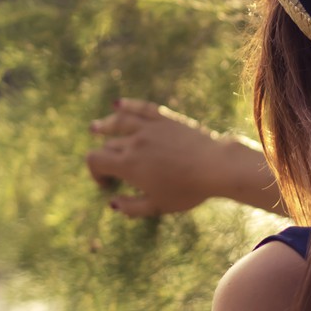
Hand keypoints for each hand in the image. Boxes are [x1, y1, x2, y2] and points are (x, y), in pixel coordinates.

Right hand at [86, 99, 280, 217]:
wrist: (216, 167)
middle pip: (109, 145)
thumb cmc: (188, 190)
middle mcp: (134, 142)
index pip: (95, 160)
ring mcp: (149, 127)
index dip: (94, 172)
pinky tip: (118, 104)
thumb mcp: (158, 206)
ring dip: (104, 125)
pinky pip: (141, 108)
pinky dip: (127, 105)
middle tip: (115, 171)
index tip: (108, 183)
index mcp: (128, 165)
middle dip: (106, 158)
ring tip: (95, 128)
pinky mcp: (164, 118)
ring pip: (118, 122)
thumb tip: (113, 203)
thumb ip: (132, 207)